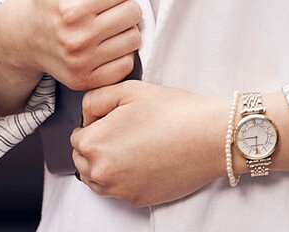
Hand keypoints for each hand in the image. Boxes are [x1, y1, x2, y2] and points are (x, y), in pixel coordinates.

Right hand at [0, 0, 142, 97]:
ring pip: (134, 38)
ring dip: (124, 30)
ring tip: (104, 26)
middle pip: (133, 13)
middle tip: (103, 9)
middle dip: (123, 6)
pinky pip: (126, 64)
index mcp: (71, 9)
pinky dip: (120, 54)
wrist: (24, 36)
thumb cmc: (48, 1)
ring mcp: (81, 63)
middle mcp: (76, 38)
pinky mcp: (85, 80)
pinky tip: (104, 45)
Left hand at [70, 81, 226, 206]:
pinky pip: (121, 190)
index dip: (97, 124)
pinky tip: (148, 161)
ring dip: (109, 165)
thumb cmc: (176, 112)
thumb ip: (95, 98)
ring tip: (136, 147)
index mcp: (93, 143)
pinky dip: (128, 178)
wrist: (212, 136)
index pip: (77, 136)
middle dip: (99, 147)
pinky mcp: (137, 199)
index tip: (118, 120)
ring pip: (98, 179)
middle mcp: (100, 171)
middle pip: (84, 161)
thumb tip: (86, 115)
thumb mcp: (130, 89)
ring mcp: (118, 189)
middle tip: (129, 132)